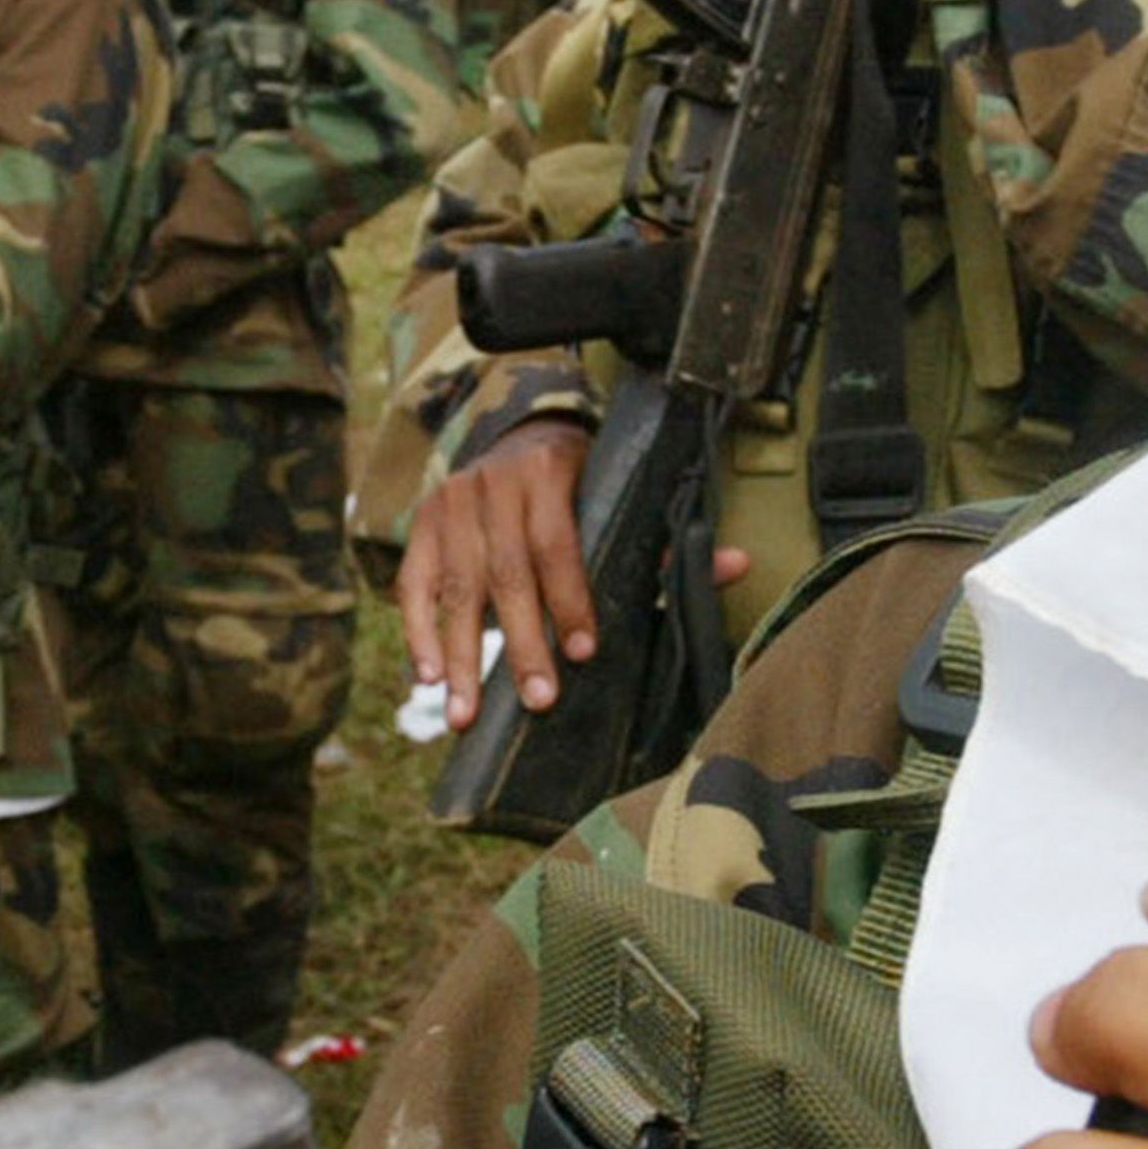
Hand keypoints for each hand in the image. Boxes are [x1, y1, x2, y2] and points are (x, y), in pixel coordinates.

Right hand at [392, 421, 752, 709]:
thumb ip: (664, 541)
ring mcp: (450, 505)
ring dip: (462, 655)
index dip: (569, 600)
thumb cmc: (582, 483)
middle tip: (538, 700)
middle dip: (522, 643)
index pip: (556, 544)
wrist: (518, 433)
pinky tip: (428, 677)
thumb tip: (735, 564)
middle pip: (505, 573)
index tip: (584, 654)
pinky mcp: (422, 526)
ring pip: (456, 587)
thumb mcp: (618, 498)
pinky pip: (412, 584)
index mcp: (547, 471)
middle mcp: (491, 484)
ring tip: (465, 715)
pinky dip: (417, 632)